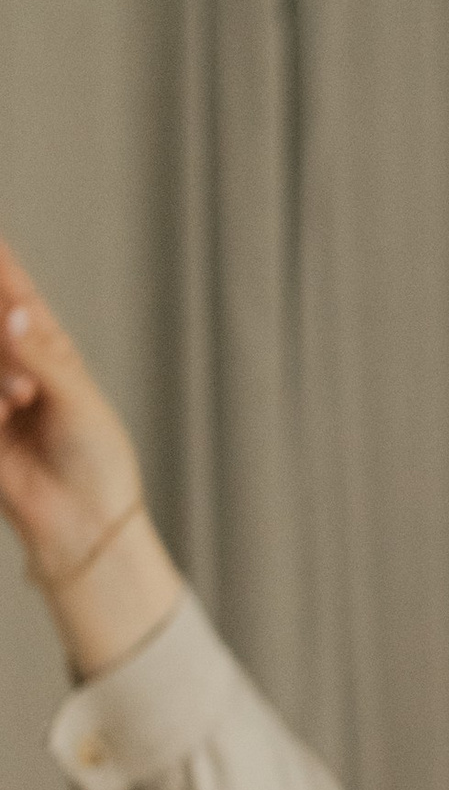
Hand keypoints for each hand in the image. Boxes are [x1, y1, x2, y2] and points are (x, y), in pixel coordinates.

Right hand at [0, 241, 144, 588]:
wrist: (82, 523)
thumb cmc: (96, 461)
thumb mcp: (77, 401)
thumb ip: (40, 357)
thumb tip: (15, 313)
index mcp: (49, 350)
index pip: (17, 296)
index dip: (2, 266)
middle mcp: (14, 363)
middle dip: (3, 339)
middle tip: (24, 386)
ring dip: (1, 372)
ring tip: (20, 401)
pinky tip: (5, 420)